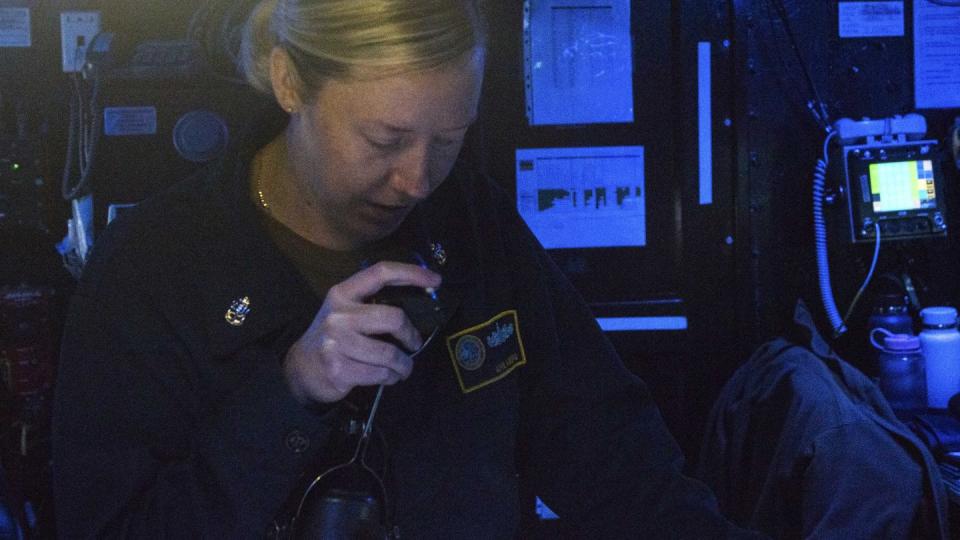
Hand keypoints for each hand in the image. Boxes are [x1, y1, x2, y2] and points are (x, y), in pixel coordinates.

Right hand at [283, 261, 441, 403]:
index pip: (381, 273)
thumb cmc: (334, 337)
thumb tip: (420, 301)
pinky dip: (391, 377)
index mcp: (342, 293)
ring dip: (404, 364)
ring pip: (390, 354)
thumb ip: (374, 303)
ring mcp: (337, 343)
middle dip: (411, 334)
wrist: (302, 368)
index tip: (435, 281)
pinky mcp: (339, 370)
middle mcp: (338, 315)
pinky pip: (381, 374)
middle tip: (414, 343)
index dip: (412, 273)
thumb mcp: (346, 311)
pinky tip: (388, 376)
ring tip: (402, 367)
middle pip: (393, 318)